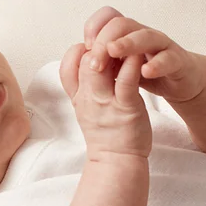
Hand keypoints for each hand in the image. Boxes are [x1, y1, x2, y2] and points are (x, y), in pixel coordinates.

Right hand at [58, 40, 150, 160]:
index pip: (67, 64)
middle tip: (115, 43)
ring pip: (99, 64)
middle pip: (84, 59)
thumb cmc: (107, 134)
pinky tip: (139, 55)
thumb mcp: (88, 109)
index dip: (79, 50)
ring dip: (113, 48)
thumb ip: (86, 86)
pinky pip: (125, 79)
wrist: (117, 162)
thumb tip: (91, 61)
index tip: (95, 51)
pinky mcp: (126, 107)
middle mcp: (88, 97)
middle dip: (99, 43)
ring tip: (126, 45)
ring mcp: (106, 102)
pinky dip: (131, 63)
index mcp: (79, 96)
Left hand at [83, 7, 205, 104]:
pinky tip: (146, 71)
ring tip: (113, 51)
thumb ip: (104, 61)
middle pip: (122, 24)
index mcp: (127, 35)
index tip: (84, 47)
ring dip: (127, 43)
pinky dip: (157, 63)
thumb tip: (77, 61)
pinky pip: (168, 57)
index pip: (107, 18)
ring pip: (145, 35)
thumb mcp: (120, 68)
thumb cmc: (146, 73)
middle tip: (94, 60)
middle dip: (105, 39)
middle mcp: (143, 34)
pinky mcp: (177, 60)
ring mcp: (161, 45)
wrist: (180, 82)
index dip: (94, 27)